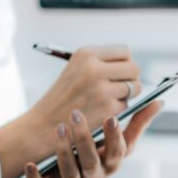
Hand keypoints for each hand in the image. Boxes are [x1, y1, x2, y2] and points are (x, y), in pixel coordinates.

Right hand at [0, 46, 141, 177]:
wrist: (43, 125)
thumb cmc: (64, 96)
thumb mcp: (77, 69)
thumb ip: (103, 63)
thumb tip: (132, 63)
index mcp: (86, 54)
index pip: (125, 52)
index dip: (125, 64)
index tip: (118, 73)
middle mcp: (94, 68)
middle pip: (134, 68)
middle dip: (130, 79)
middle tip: (119, 88)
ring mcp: (101, 88)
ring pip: (134, 87)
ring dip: (126, 95)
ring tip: (106, 99)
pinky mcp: (107, 107)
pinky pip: (126, 105)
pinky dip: (117, 110)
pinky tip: (100, 111)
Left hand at [25, 101, 163, 177]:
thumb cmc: (100, 162)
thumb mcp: (120, 148)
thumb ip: (137, 125)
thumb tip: (158, 101)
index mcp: (110, 164)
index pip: (117, 152)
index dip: (115, 137)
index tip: (111, 117)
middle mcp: (92, 176)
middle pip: (91, 161)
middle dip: (84, 140)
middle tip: (75, 114)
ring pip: (68, 171)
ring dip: (63, 152)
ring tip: (59, 128)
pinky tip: (30, 164)